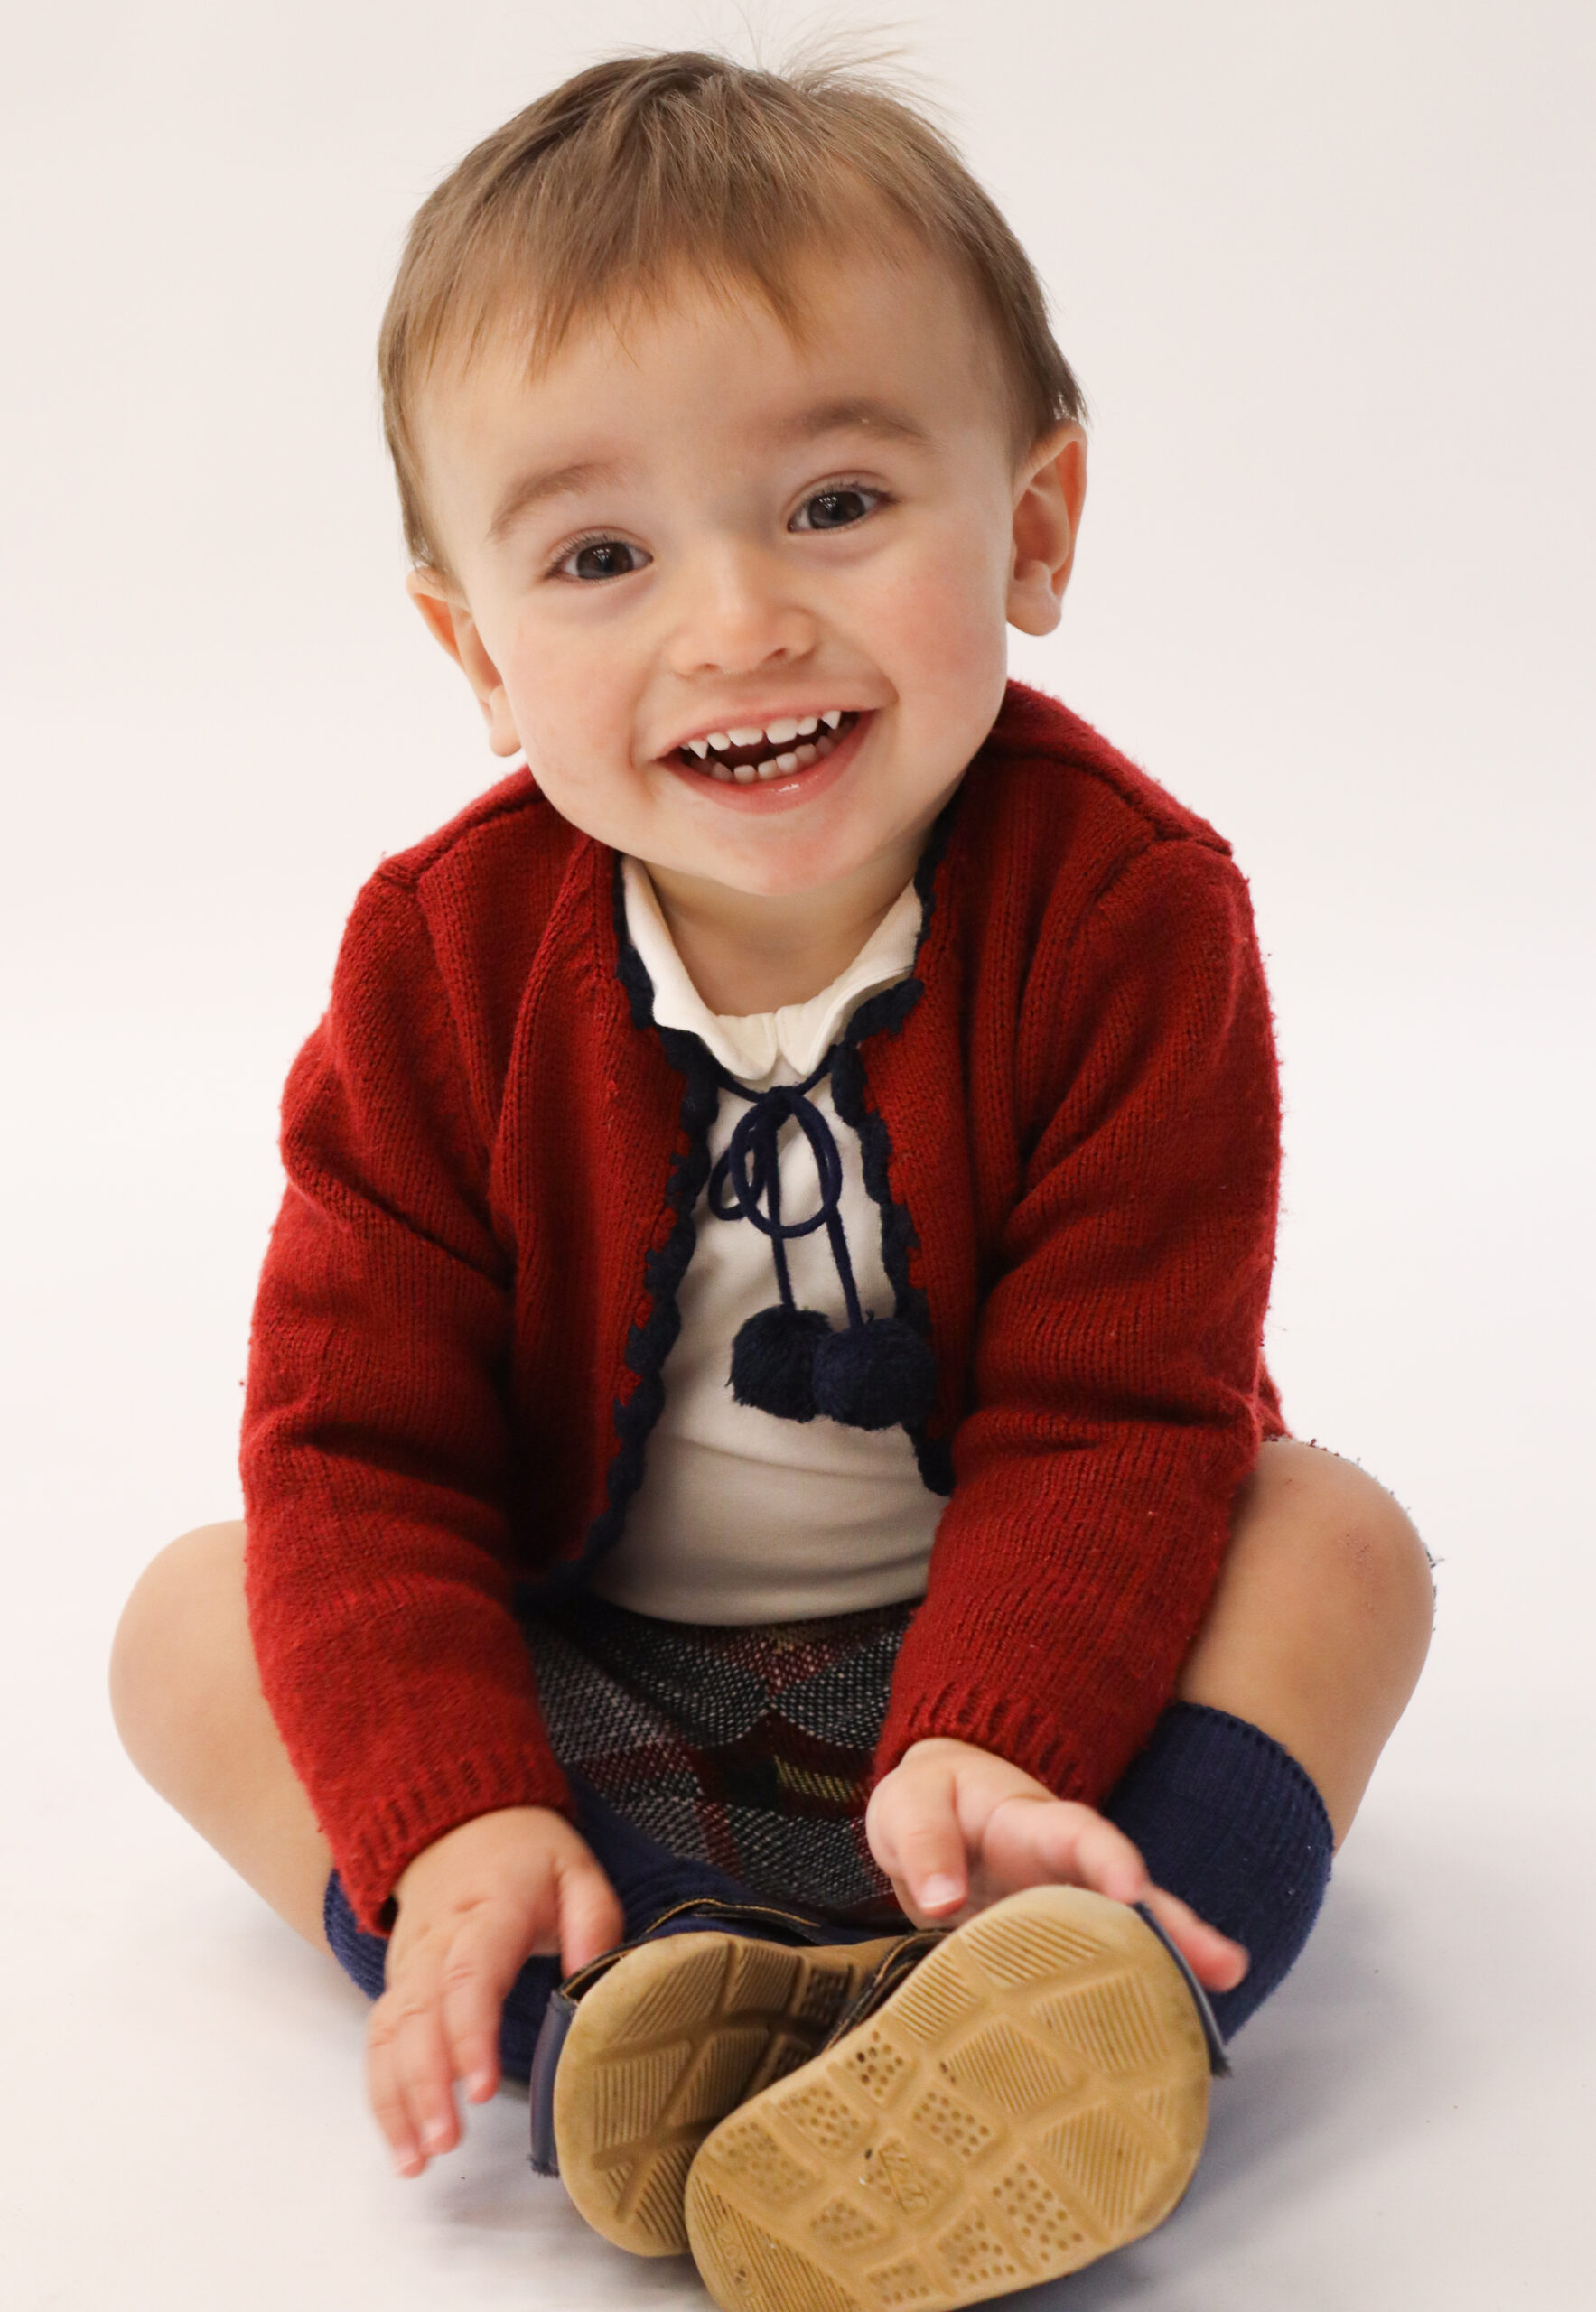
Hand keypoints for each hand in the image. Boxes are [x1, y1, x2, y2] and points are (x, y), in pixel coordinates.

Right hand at [367, 1805, 622, 2176]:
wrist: (458, 1824)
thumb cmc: (527, 1856)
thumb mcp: (576, 1868)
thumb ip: (593, 1920)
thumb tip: (593, 1975)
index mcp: (488, 1911)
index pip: (471, 1975)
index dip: (470, 2034)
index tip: (481, 2088)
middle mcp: (437, 1942)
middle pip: (420, 2016)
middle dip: (426, 2085)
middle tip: (446, 2142)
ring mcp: (410, 1966)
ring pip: (389, 2035)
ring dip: (396, 2100)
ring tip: (415, 2160)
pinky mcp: (398, 1986)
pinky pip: (379, 2042)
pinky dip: (382, 2095)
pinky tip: (401, 2142)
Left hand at [865, 1737, 1246, 1994]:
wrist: (930, 1817)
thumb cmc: (928, 1803)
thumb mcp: (910, 1804)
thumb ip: (923, 1841)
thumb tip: (941, 1901)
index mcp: (1033, 1824)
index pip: (1080, 1835)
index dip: (1109, 1859)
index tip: (1132, 1890)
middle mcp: (1065, 1871)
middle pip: (1130, 1896)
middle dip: (1176, 1927)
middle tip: (1224, 1966)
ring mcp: (1066, 1915)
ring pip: (1127, 1941)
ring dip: (1170, 1973)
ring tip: (1212, 2014)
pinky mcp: (1055, 1954)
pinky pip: (1094, 1977)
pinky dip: (1124, 2007)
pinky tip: (1155, 2048)